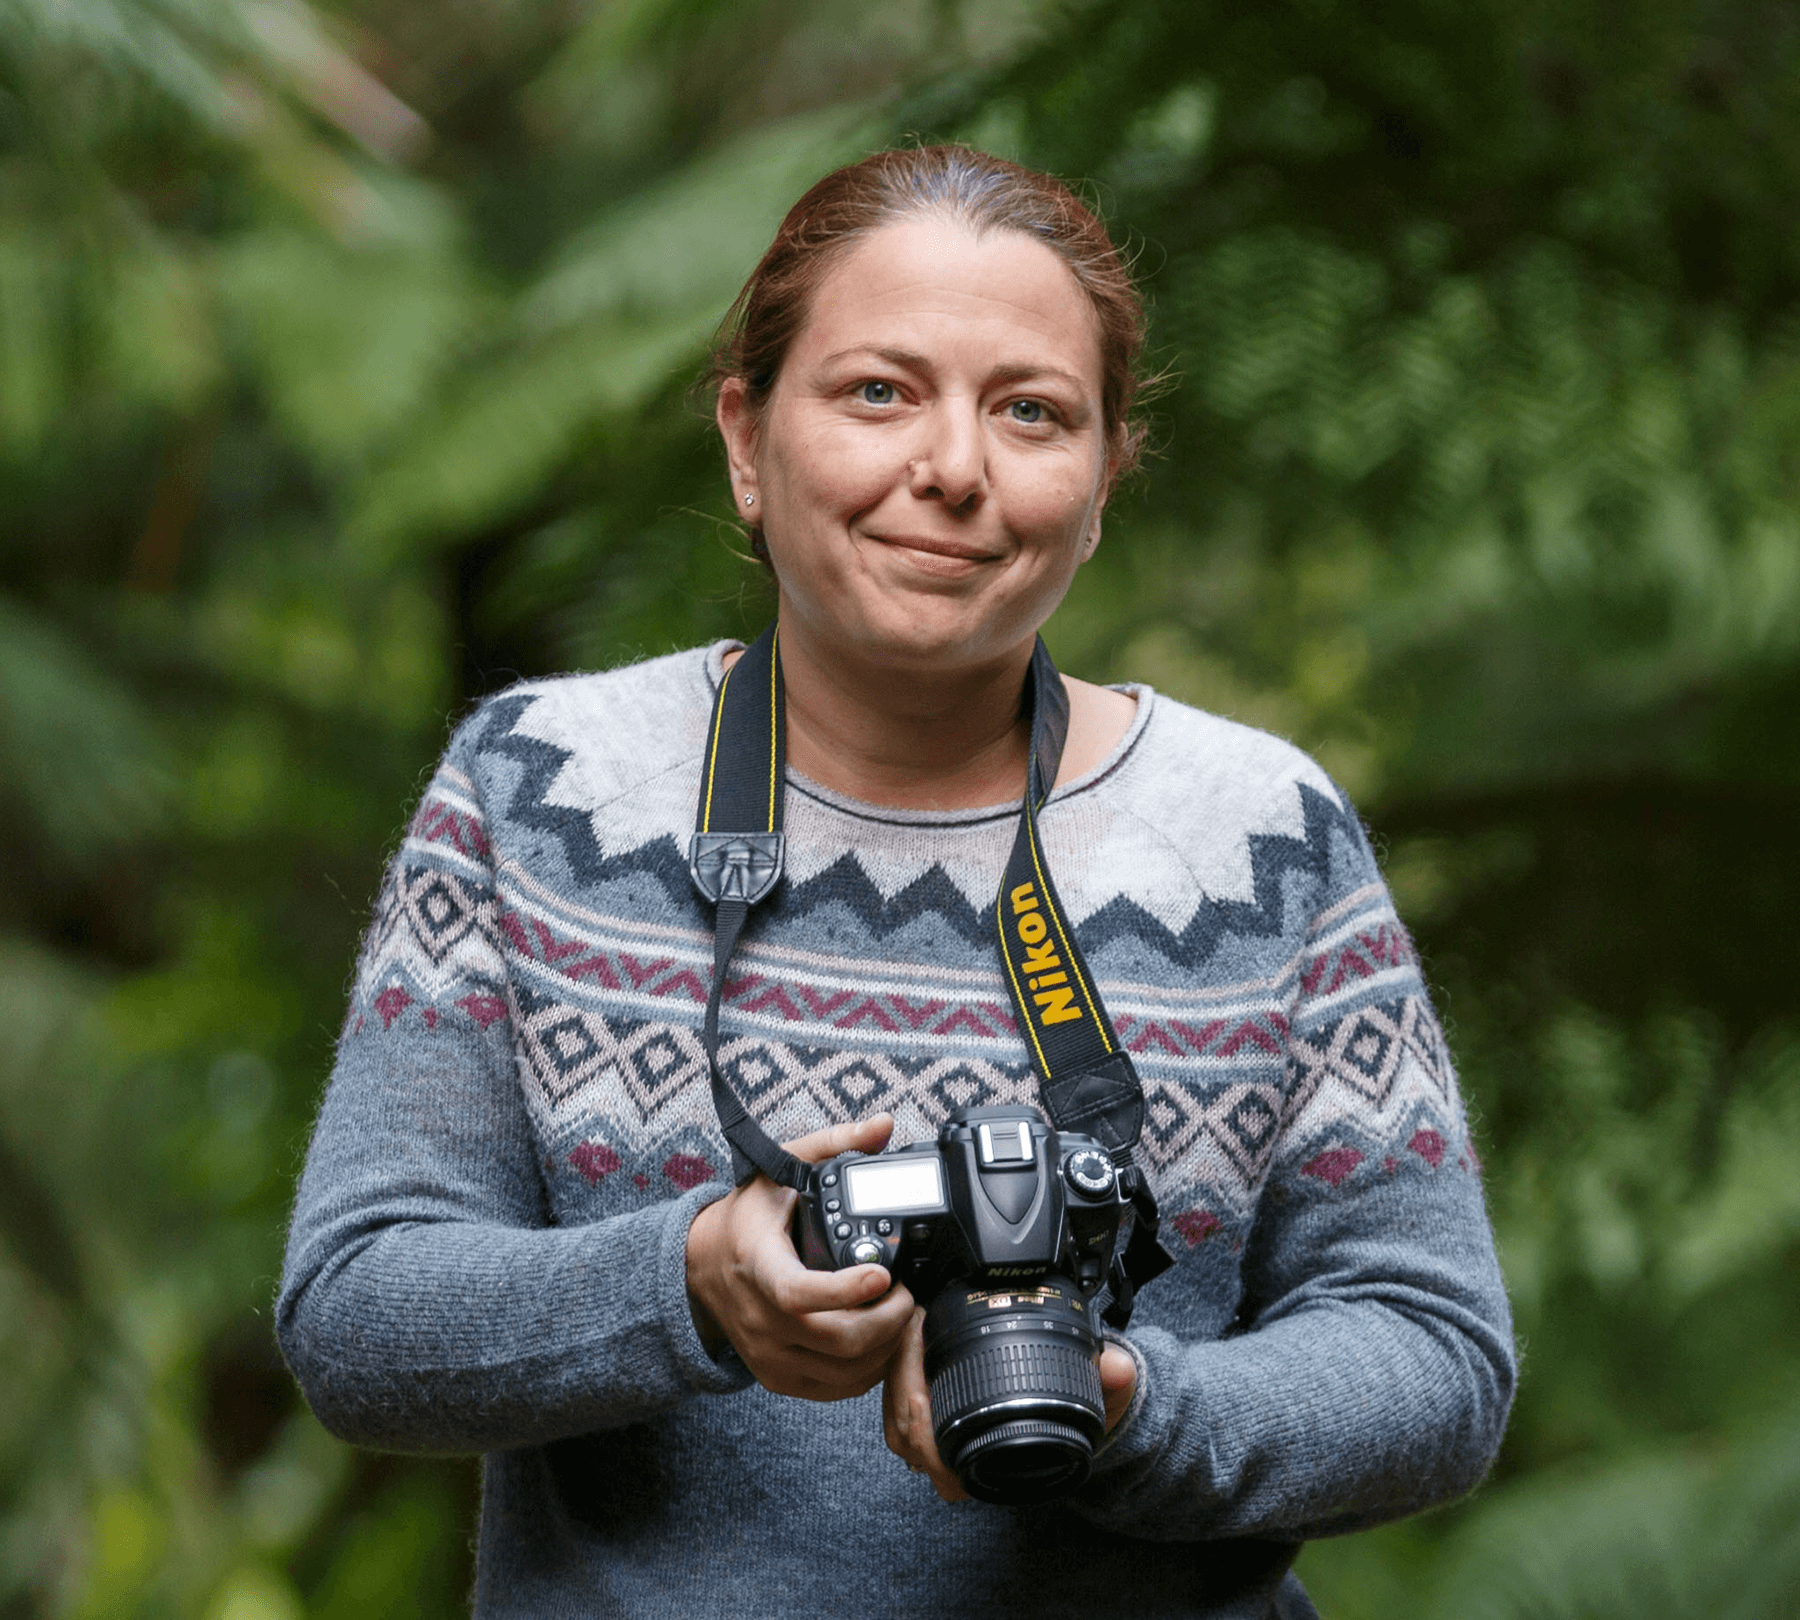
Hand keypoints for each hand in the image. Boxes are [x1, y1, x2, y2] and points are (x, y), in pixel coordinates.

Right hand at [685, 1114, 915, 1400]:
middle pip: (835, 1340)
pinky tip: (881, 1341)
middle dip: (886, 1320)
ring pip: (841, 1372)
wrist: (702, 1266)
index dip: (845, 1291)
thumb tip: (883, 1125)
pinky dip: (868, 1371)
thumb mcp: (780, 1170)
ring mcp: (769, 1354)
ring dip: (884, 1347)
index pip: (799, 1294)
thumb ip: (833, 1142)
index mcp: (759, 1265)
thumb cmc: (748, 1218)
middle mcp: (761, 1318)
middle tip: (907, 1294)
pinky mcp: (780, 1376)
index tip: (882, 1274)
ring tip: (900, 1314)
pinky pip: (834, 1389)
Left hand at [883, 1316, 1138, 1501]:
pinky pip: (899, 1412)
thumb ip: (1115, 1379)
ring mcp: (947, 1448)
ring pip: (896, 1427)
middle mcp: (968, 1466)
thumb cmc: (1086, 1411)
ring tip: (910, 1334)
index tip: (918, 1390)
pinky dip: (897, 1378)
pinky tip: (911, 1344)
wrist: (1084, 1413)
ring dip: (894, 1378)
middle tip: (911, 1338)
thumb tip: (1116, 1367)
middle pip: (906, 1440)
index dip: (920, 1430)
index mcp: (1000, 1467)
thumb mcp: (1107, 1393)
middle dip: (899, 1387)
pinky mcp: (936, 1422)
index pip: (943, 1467)